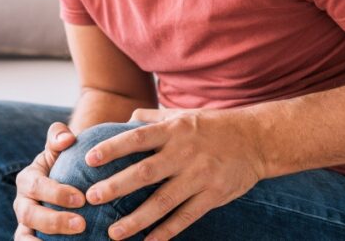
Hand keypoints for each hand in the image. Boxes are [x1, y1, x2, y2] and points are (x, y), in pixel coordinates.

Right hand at [13, 122, 87, 239]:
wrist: (64, 178)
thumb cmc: (64, 162)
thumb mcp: (59, 147)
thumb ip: (59, 136)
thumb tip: (67, 138)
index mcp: (27, 179)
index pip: (37, 187)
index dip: (57, 193)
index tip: (81, 198)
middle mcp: (22, 203)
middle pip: (29, 215)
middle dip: (54, 221)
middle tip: (81, 224)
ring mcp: (25, 224)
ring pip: (24, 237)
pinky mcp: (30, 238)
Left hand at [83, 108, 267, 240]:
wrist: (256, 140)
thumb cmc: (212, 126)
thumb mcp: (182, 116)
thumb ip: (152, 118)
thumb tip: (124, 120)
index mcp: (173, 131)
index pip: (137, 138)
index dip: (112, 148)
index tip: (88, 159)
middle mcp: (184, 153)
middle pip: (145, 172)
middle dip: (116, 186)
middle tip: (91, 198)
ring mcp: (199, 176)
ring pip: (163, 201)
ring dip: (137, 219)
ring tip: (114, 232)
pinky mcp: (213, 195)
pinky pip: (186, 217)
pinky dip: (167, 231)